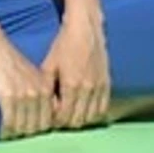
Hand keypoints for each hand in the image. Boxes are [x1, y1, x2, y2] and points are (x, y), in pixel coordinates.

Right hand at [0, 43, 56, 139]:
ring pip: (23, 127)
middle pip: (37, 127)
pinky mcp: (8, 96)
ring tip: (8, 139)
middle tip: (17, 142)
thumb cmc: (11, 67)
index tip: (28, 137)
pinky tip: (1, 134)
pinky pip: (9, 122)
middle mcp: (39, 93)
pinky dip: (5, 131)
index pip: (48, 122)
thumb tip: (39, 123)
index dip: (38, 133)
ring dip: (15, 136)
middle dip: (27, 136)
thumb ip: (39, 98)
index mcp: (47, 90)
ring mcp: (24, 95)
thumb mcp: (32, 80)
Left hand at [41, 13, 111, 129]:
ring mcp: (99, 86)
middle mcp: (87, 88)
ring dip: (81, 119)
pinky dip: (94, 113)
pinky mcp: (107, 83)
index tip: (51, 118)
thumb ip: (47, 88)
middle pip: (78, 120)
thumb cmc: (63, 46)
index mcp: (71, 85)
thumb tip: (46, 108)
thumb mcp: (49, 65)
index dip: (56, 122)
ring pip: (92, 116)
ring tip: (72, 114)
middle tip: (60, 118)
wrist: (85, 29)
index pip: (64, 116)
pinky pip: (103, 107)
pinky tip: (86, 110)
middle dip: (67, 123)